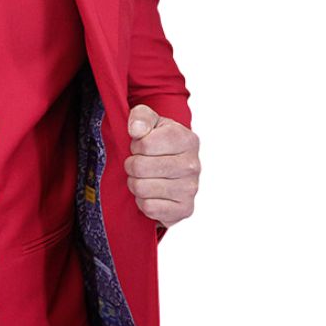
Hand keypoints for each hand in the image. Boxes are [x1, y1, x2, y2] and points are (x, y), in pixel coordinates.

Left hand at [124, 104, 199, 229]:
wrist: (172, 167)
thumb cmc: (159, 143)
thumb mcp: (150, 122)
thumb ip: (141, 116)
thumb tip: (137, 130)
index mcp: (187, 139)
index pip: (144, 144)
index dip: (136, 145)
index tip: (142, 146)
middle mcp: (193, 165)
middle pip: (140, 167)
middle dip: (132, 165)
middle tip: (140, 164)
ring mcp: (191, 189)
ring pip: (141, 188)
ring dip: (135, 183)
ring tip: (145, 178)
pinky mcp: (184, 209)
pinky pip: (149, 207)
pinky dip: (143, 202)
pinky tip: (152, 193)